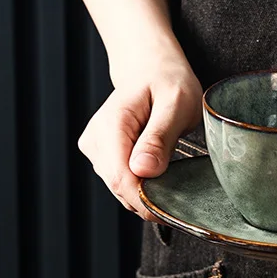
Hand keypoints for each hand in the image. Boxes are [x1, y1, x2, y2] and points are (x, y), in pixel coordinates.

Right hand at [78, 51, 202, 220]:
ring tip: (169, 173)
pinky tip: (157, 171)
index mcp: (112, 124)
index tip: (173, 207)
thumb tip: (143, 170)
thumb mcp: (176, 103)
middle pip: (120, 188)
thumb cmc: (167, 82)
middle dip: (150, 198)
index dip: (147, 200)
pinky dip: (141, 186)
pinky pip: (122, 184)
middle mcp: (96, 140)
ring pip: (121, 190)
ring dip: (147, 193)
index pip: (122, 179)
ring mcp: (95, 150)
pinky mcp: (101, 158)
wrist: (150, 70)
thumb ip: (160, 137)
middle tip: (180, 190)